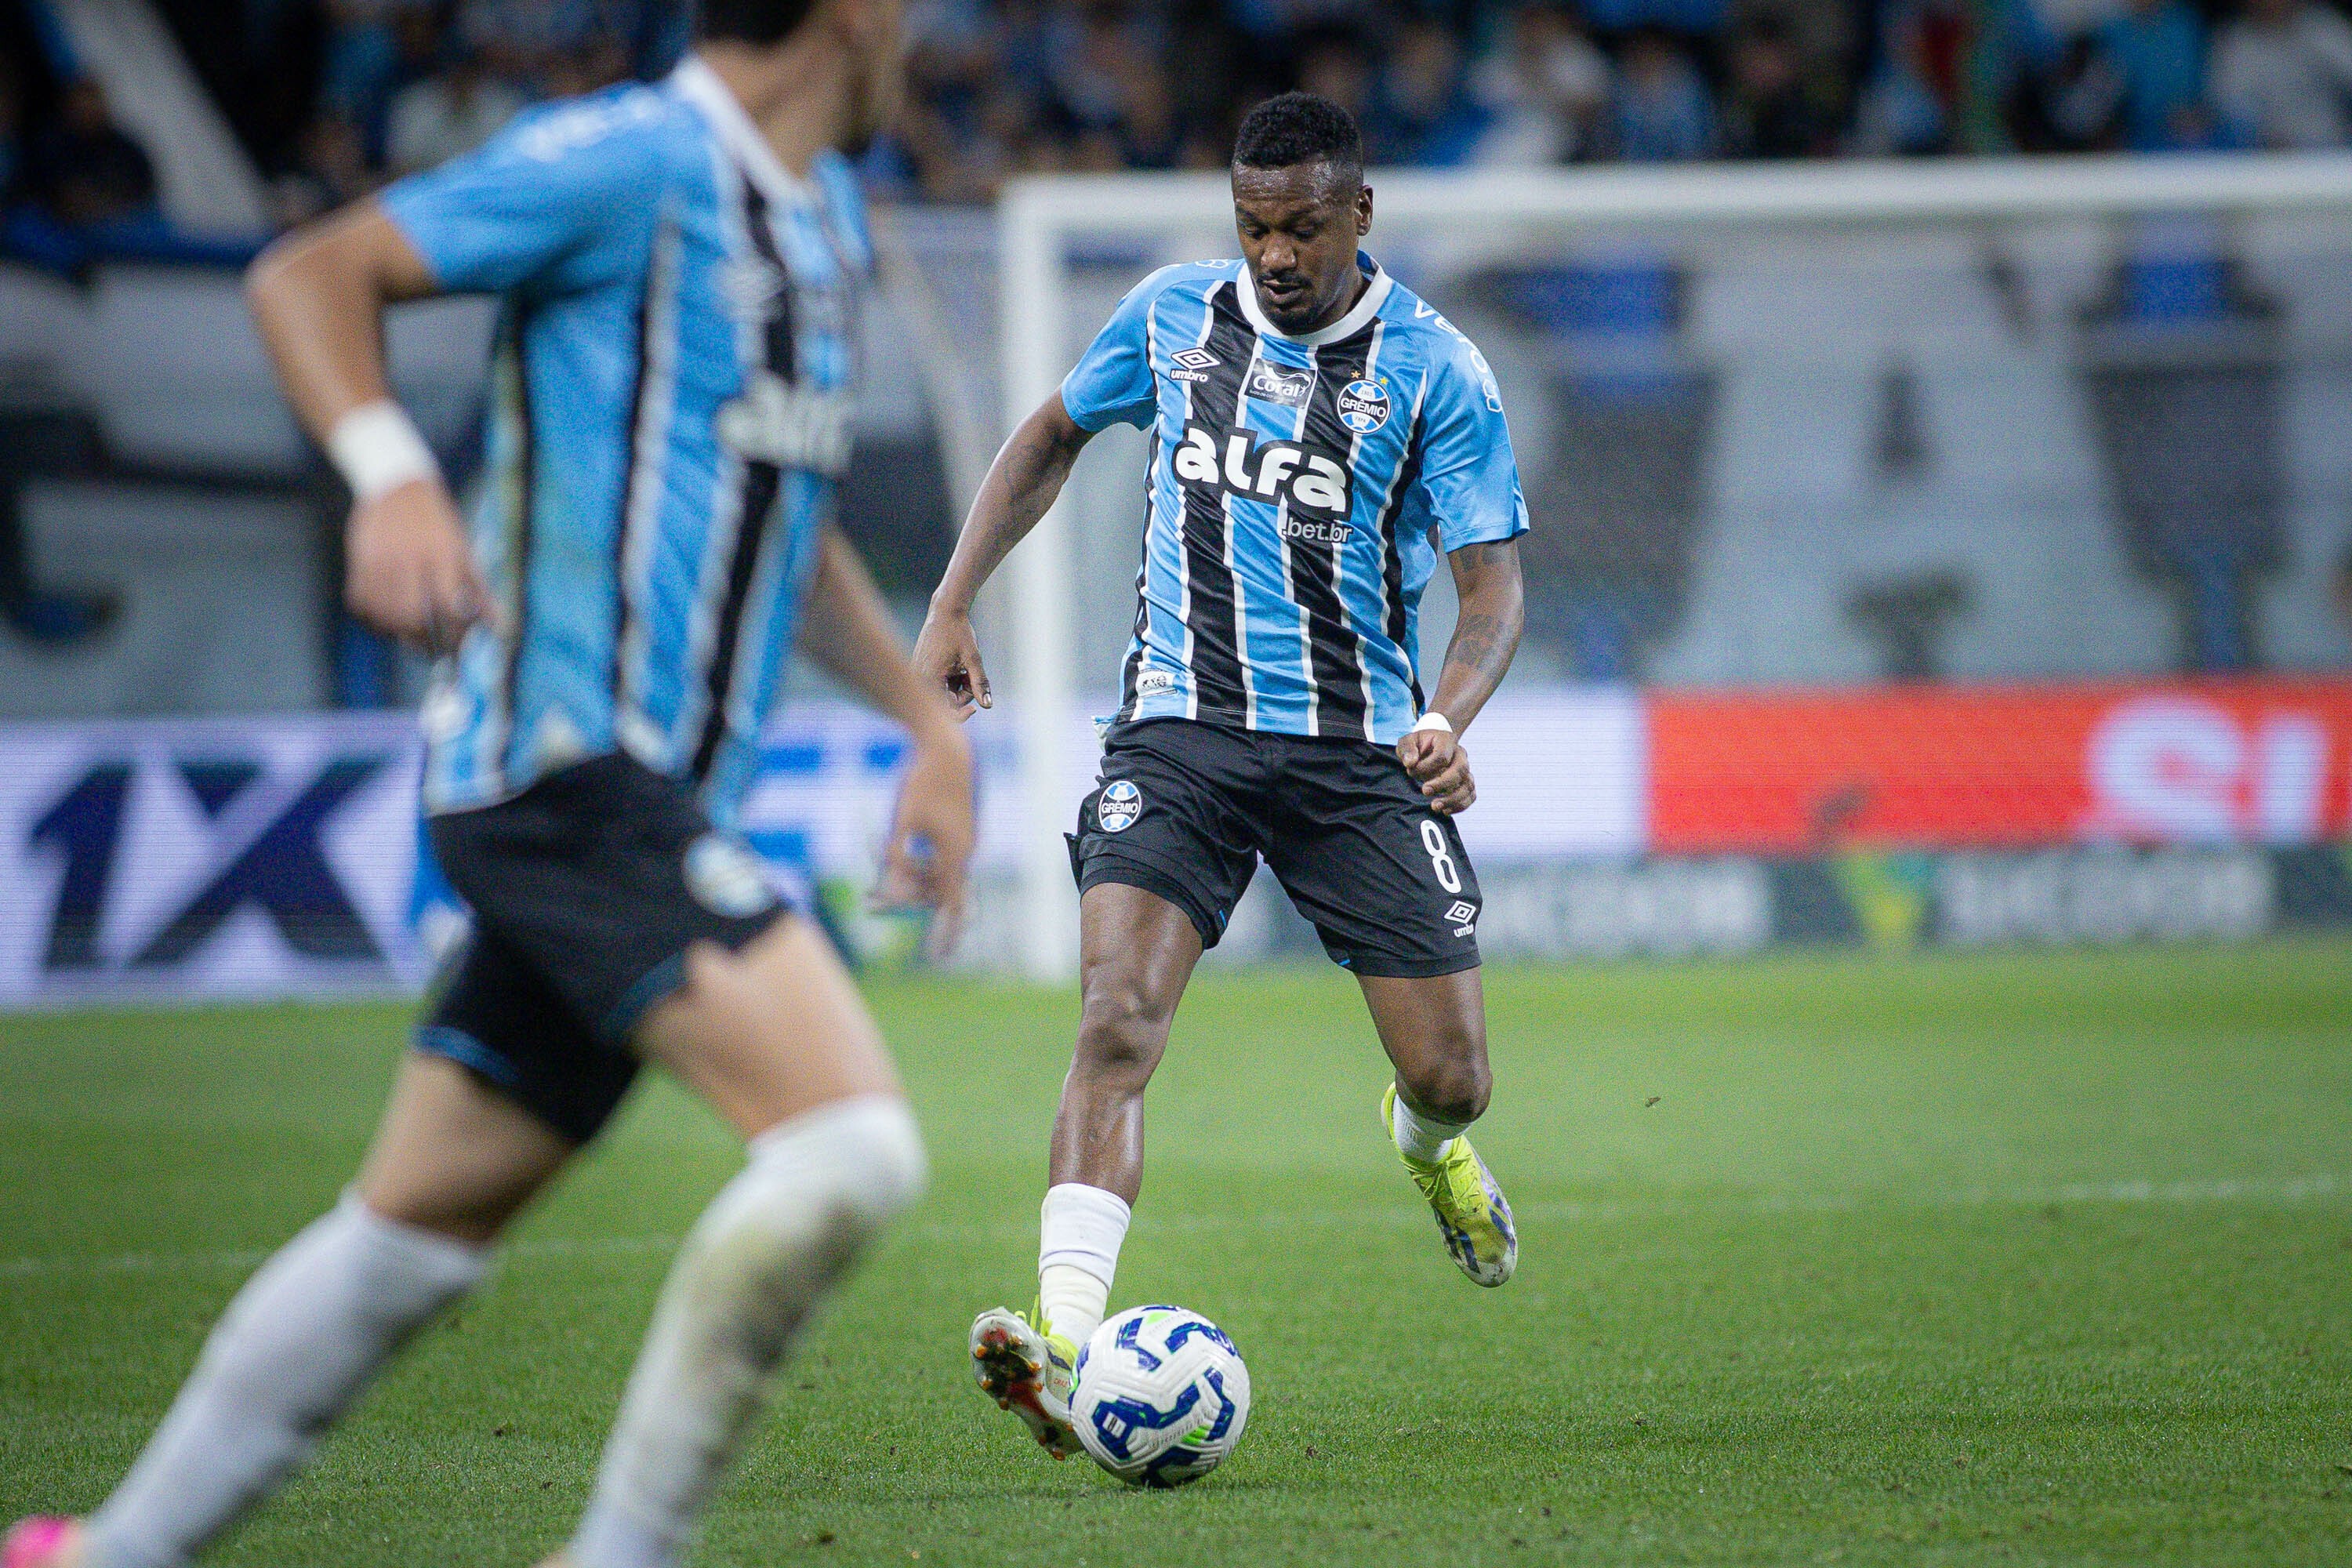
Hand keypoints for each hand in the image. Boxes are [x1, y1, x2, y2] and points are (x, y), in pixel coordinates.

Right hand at [345, 478, 489, 656]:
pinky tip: (386, 621)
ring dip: (397, 633)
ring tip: (410, 635)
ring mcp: (379, 559)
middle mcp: (409, 557)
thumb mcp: (463, 550)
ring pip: (384, 613)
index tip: (457, 644)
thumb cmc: (436, 522)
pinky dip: (373, 619)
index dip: (454, 631)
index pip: (448, 604)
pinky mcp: (358, 561)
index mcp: (441, 553)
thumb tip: (499, 627)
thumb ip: (479, 590)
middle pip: (411, 615)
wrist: (395, 484)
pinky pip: (361, 603)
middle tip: (430, 646)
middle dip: (422, 638)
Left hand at [872, 725, 975, 955]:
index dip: (945, 933)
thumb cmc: (923, 781)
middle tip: (868, 903)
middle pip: (935, 890)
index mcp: (953, 853)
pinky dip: (916, 864)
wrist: (947, 749)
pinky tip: (894, 853)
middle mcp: (963, 850)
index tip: (938, 957)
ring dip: (908, 880)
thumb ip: (895, 856)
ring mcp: (963, 840)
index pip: (950, 905)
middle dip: (905, 900)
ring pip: (935, 874)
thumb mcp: (900, 820)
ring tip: (872, 880)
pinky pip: (937, 859)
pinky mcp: (957, 830)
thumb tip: (889, 888)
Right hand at [911, 605, 990, 717]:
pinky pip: (939, 684)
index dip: (961, 714)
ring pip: (943, 693)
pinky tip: (956, 665)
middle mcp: (919, 678)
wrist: (945, 611)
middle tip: (971, 676)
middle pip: (944, 702)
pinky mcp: (920, 670)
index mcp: (929, 678)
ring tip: (964, 667)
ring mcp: (918, 674)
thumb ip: (980, 683)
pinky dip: (951, 679)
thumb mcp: (973, 659)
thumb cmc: (958, 632)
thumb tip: (988, 705)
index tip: (974, 708)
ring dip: (958, 686)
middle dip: (963, 694)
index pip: (943, 710)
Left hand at [1397, 726, 1475, 814]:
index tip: (1412, 771)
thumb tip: (1410, 762)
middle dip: (1442, 784)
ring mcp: (1465, 769)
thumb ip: (1407, 749)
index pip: (1442, 756)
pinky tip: (1445, 811)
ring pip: (1468, 785)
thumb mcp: (1407, 741)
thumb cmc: (1419, 744)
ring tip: (1435, 806)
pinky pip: (1471, 795)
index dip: (1426, 767)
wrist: (1432, 745)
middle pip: (1460, 770)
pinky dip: (1461, 805)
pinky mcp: (1465, 782)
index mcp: (1446, 741)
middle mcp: (1460, 755)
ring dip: (1453, 799)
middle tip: (1425, 791)